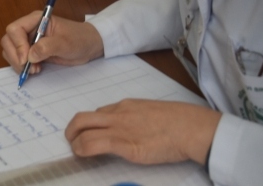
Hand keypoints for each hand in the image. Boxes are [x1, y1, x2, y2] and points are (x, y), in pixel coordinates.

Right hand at [1, 11, 103, 75]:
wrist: (87, 46)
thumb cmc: (79, 39)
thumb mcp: (65, 43)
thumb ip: (47, 47)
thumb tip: (30, 56)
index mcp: (36, 20)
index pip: (15, 29)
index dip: (17, 45)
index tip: (26, 59)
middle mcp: (29, 29)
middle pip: (8, 40)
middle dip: (15, 56)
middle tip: (28, 68)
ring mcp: (29, 40)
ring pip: (10, 51)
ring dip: (18, 63)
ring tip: (34, 70)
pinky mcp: (31, 51)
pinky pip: (17, 59)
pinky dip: (22, 67)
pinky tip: (35, 70)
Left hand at [66, 100, 221, 165]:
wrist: (190, 127)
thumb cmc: (180, 122)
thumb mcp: (153, 114)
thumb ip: (138, 119)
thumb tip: (134, 131)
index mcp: (127, 106)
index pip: (99, 113)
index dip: (89, 125)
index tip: (87, 134)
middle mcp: (119, 114)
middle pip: (83, 118)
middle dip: (72, 130)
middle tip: (72, 142)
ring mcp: (120, 128)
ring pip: (83, 129)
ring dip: (74, 142)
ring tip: (77, 152)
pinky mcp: (124, 143)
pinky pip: (94, 143)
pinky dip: (82, 149)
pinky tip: (83, 155)